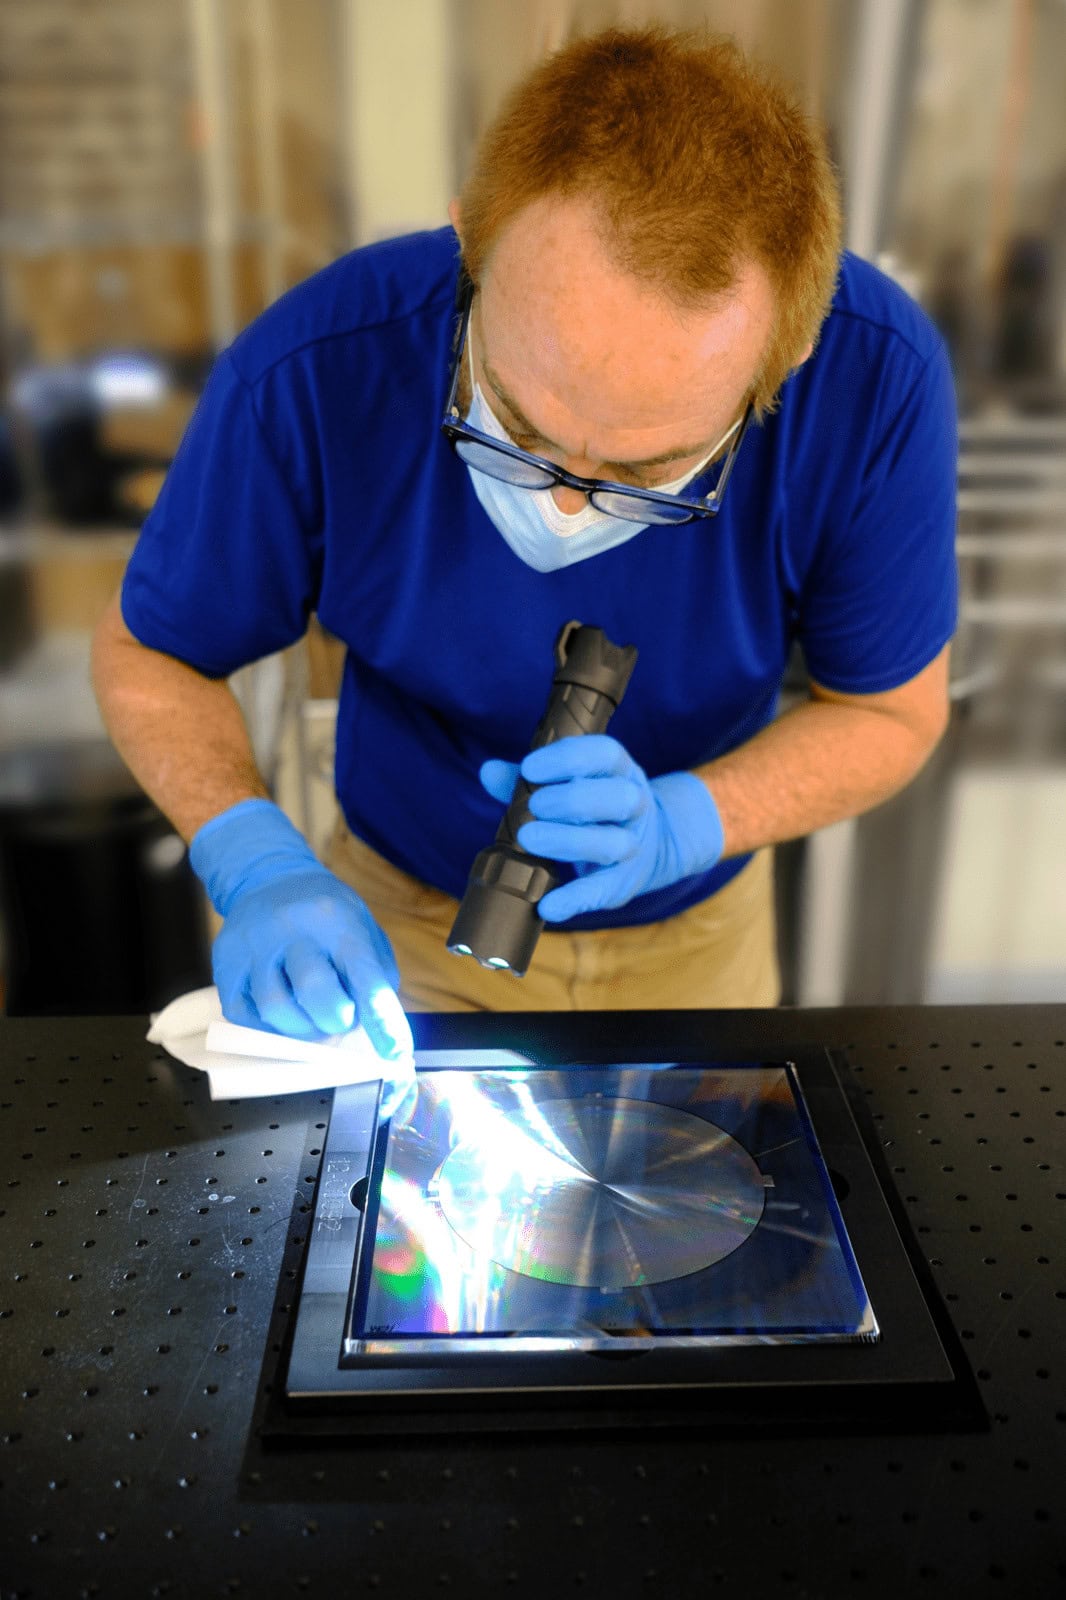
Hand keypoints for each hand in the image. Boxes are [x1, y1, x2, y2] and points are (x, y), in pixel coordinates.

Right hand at [190, 801, 413, 1093]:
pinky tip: (282, 1011)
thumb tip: (377, 1032)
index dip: (382, 1020)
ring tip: (310, 1015)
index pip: (366, 977)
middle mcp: (293, 928)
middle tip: (339, 1018)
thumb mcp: (363, 929)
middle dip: (336, 1020)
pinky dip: (268, 1027)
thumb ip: (374, 977)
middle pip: (316, 993)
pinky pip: (244, 1014)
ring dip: (301, 1028)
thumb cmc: (326, 915)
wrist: (268, 878)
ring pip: (277, 1010)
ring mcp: (254, 944)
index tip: (394, 1052)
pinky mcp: (226, 962)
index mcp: (338, 920)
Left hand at [480, 734, 723, 920]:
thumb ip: (529, 779)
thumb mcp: (568, 784)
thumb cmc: (594, 807)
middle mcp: (634, 803)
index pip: (604, 754)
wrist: (650, 845)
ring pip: (614, 842)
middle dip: (570, 800)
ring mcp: (633, 844)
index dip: (567, 759)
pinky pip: (604, 890)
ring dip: (569, 841)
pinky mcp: (625, 881)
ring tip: (529, 840)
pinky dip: (574, 899)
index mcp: (619, 770)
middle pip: (616, 797)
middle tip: (533, 808)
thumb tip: (489, 772)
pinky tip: (548, 905)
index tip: (529, 769)